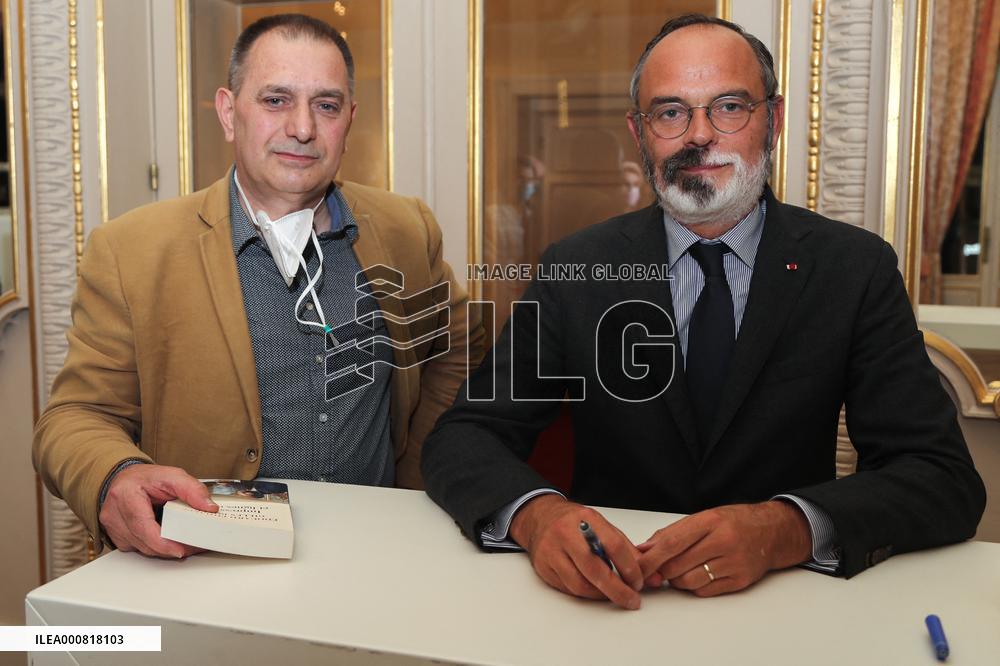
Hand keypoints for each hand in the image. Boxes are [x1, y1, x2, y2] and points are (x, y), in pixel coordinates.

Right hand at [99, 464, 217, 557]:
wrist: (126, 479)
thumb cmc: (146, 478)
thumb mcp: (172, 476)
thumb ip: (192, 489)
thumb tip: (209, 508)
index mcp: (125, 495)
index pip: (142, 525)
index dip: (161, 542)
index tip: (179, 550)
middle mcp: (114, 513)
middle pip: (143, 541)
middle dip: (170, 548)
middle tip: (193, 547)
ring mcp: (112, 527)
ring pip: (141, 549)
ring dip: (164, 550)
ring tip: (186, 544)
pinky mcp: (116, 536)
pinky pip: (138, 548)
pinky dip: (155, 547)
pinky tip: (169, 541)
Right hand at [509, 494, 643, 608]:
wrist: (541, 519)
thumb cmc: (575, 523)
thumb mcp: (601, 525)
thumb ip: (623, 546)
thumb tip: (646, 570)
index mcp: (586, 520)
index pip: (613, 545)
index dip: (630, 567)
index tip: (638, 581)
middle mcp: (566, 534)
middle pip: (595, 569)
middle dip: (617, 589)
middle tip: (631, 599)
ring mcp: (551, 551)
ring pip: (579, 584)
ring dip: (601, 595)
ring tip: (613, 595)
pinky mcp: (543, 567)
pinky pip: (568, 588)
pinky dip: (585, 593)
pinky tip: (595, 590)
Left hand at [637, 501, 810, 596]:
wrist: (772, 532)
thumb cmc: (734, 522)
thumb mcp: (703, 517)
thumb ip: (672, 533)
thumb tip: (644, 549)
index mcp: (710, 521)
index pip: (672, 543)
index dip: (650, 558)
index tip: (636, 567)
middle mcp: (723, 541)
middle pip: (677, 565)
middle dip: (661, 570)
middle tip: (657, 569)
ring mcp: (734, 562)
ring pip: (689, 581)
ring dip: (677, 580)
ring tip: (680, 569)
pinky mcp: (740, 580)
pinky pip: (705, 591)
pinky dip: (694, 586)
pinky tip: (698, 574)